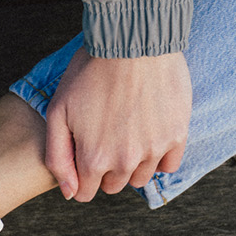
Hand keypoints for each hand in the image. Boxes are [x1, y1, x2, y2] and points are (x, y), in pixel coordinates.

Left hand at [43, 47, 190, 201]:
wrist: (131, 42)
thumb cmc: (90, 72)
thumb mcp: (58, 112)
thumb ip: (58, 158)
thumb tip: (70, 193)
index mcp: (93, 159)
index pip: (84, 193)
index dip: (80, 176)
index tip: (83, 155)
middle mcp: (125, 162)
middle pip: (113, 186)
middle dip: (105, 169)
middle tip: (104, 137)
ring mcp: (154, 150)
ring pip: (140, 178)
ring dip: (132, 164)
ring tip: (126, 133)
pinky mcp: (177, 135)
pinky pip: (169, 165)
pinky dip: (159, 157)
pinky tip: (149, 135)